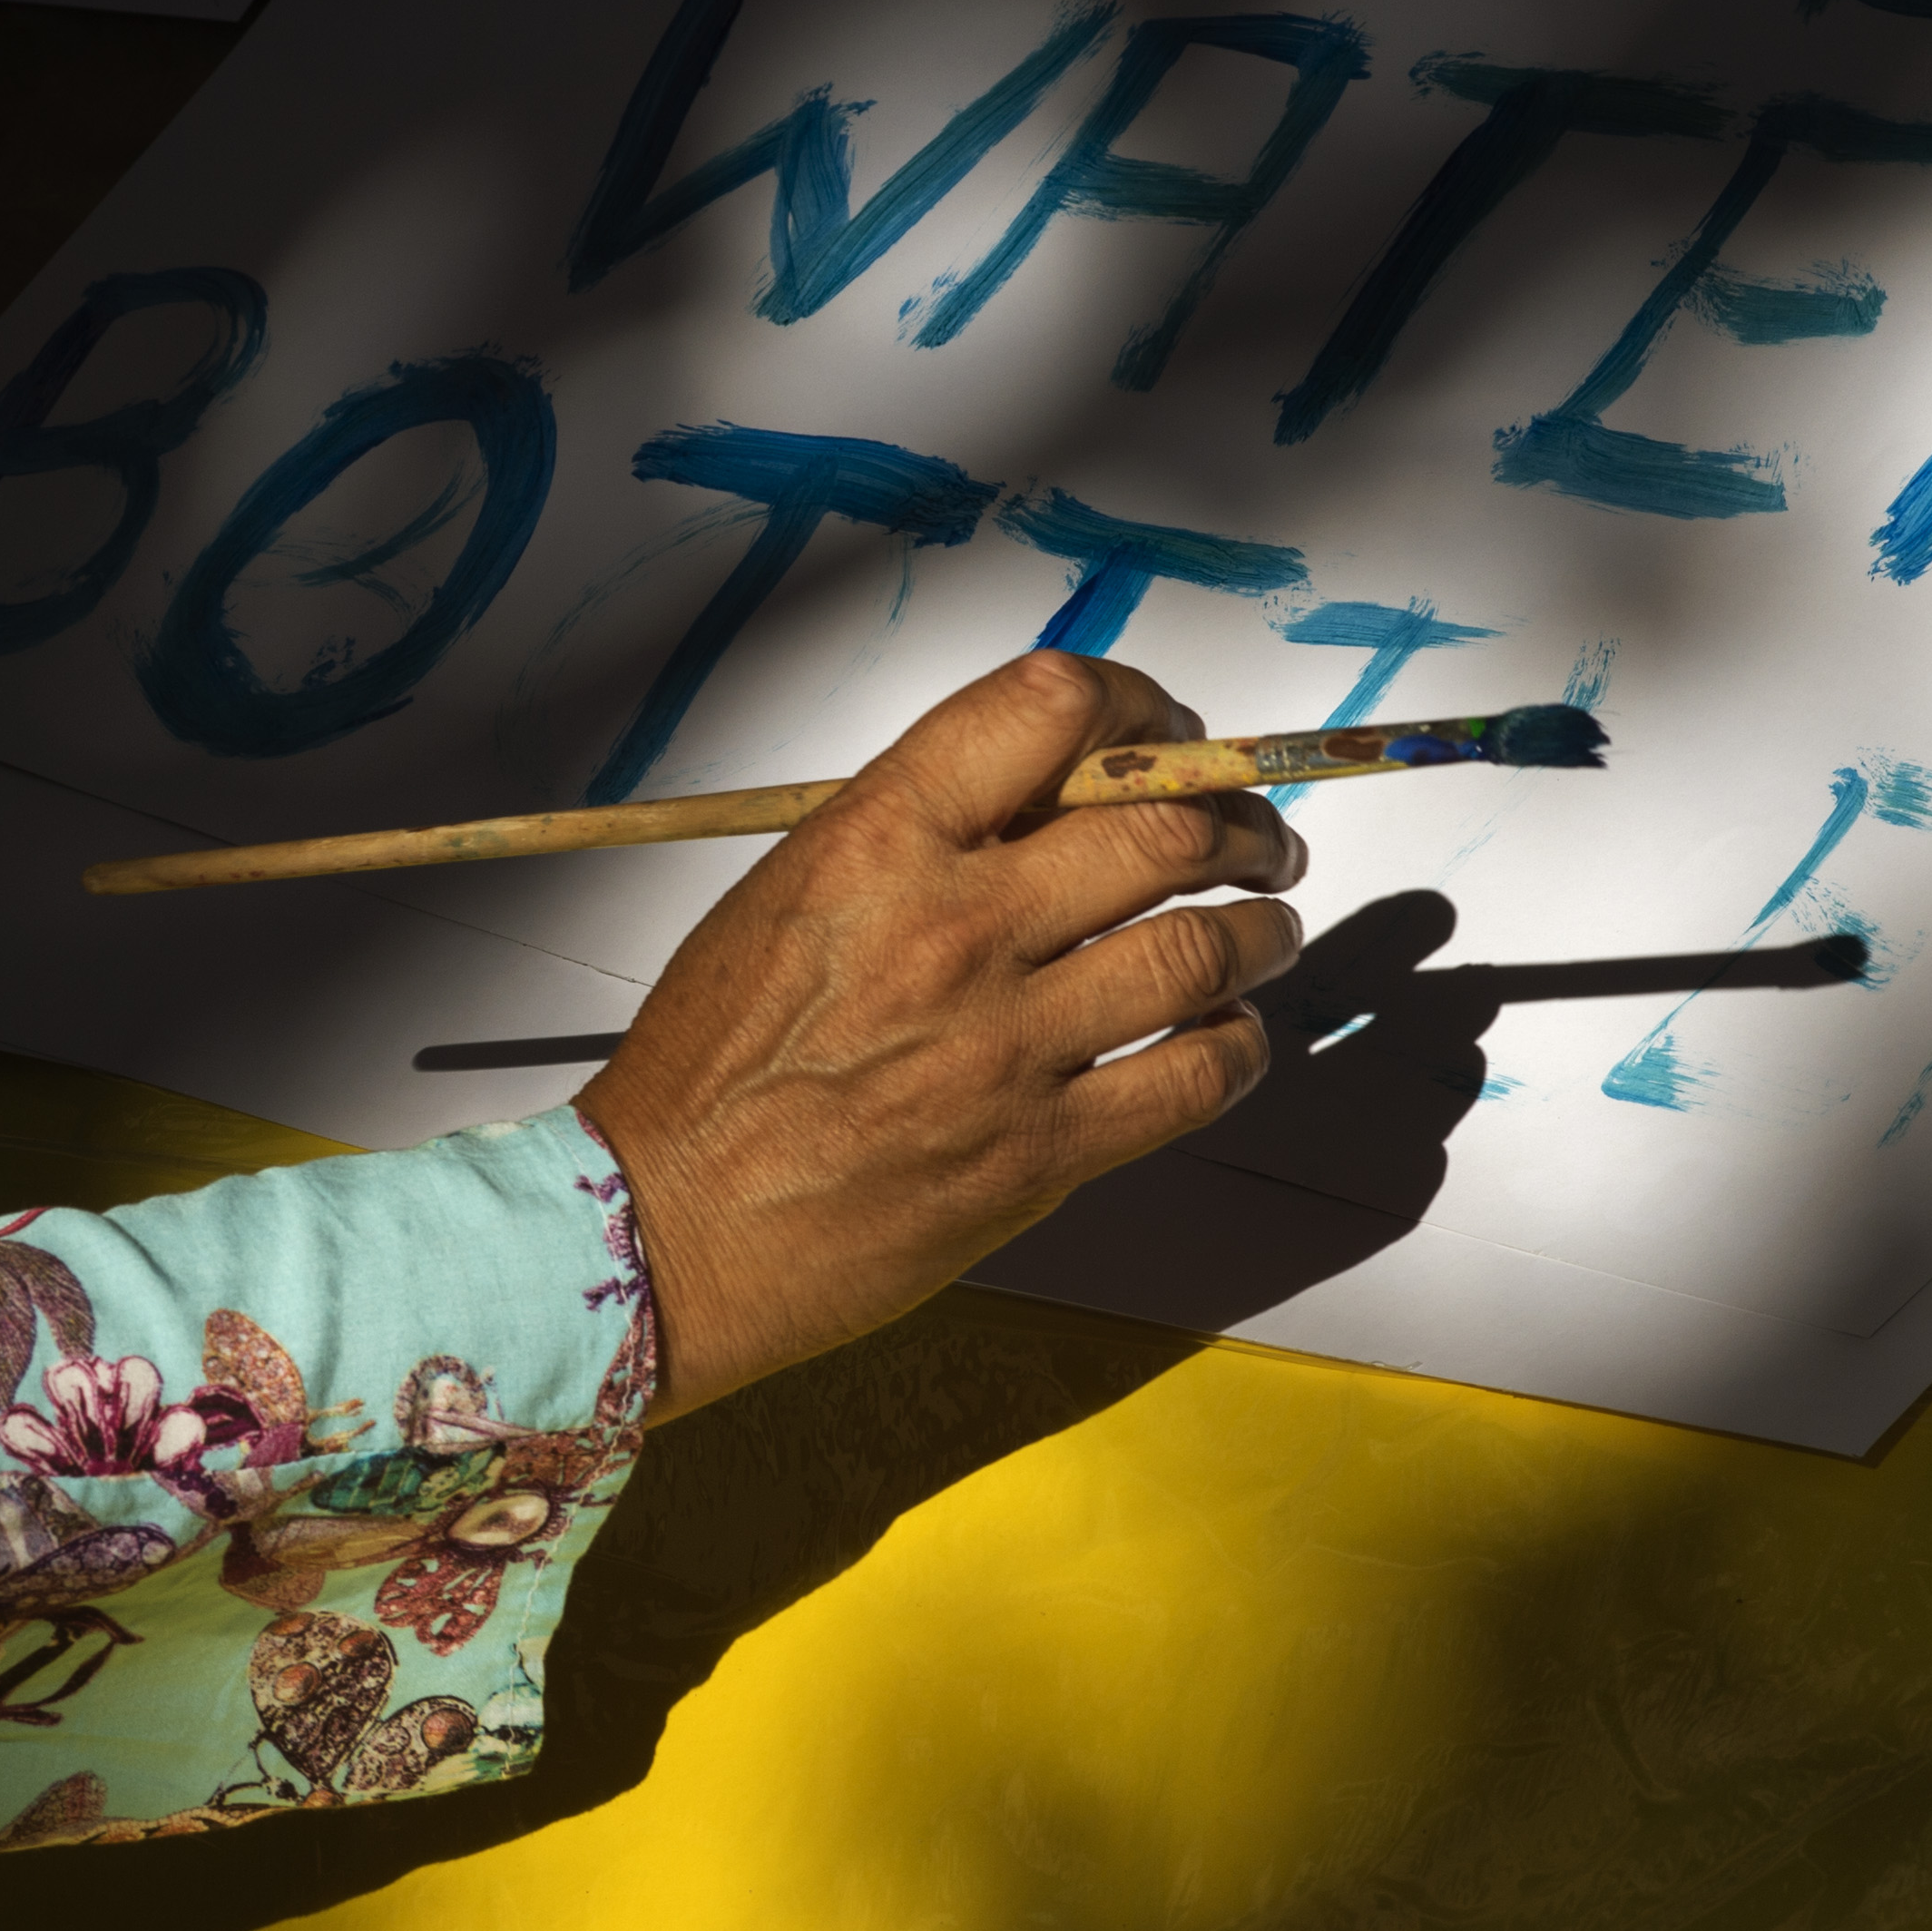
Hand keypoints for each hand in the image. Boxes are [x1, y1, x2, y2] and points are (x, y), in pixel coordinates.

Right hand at [577, 652, 1309, 1420]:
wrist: (666, 1225)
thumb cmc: (710, 1066)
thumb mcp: (788, 896)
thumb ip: (915, 837)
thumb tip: (1050, 800)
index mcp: (875, 841)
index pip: (1048, 708)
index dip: (1137, 705)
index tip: (1165, 733)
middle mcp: (951, 926)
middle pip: (1158, 825)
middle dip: (1233, 820)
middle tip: (1253, 837)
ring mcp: (1003, 1043)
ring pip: (1201, 945)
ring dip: (1259, 926)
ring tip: (1265, 926)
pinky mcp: (1039, 1152)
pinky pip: (1193, 1077)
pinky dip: (1237, 1045)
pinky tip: (1230, 1034)